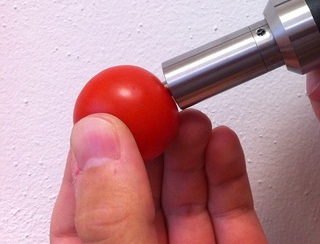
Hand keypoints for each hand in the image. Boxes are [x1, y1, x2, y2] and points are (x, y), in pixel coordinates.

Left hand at [50, 109, 267, 243]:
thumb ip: (114, 213)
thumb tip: (98, 140)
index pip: (87, 197)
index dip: (99, 144)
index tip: (113, 105)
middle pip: (142, 185)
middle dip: (154, 137)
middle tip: (161, 104)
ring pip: (189, 189)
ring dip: (192, 145)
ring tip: (194, 119)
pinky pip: (232, 205)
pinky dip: (229, 168)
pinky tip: (223, 143)